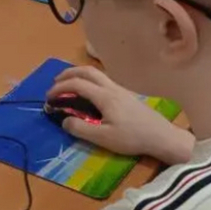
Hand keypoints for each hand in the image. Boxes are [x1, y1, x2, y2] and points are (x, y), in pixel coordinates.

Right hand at [47, 66, 193, 164]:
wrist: (161, 136)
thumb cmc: (132, 138)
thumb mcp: (103, 138)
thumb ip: (81, 129)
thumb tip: (64, 120)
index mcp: (104, 97)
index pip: (77, 85)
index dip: (60, 89)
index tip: (48, 98)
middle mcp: (112, 88)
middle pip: (87, 71)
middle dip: (68, 73)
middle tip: (55, 83)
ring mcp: (121, 90)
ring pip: (97, 74)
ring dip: (80, 75)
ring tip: (69, 84)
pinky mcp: (127, 95)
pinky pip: (103, 80)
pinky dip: (90, 80)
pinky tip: (89, 93)